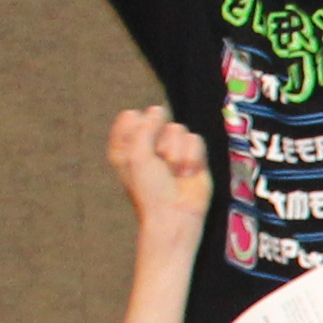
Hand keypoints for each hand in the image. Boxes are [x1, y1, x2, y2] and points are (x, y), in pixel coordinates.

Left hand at [107, 108, 207, 227]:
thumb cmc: (150, 189)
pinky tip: (188, 173)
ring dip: (177, 153)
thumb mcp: (137, 156)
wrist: (175, 214)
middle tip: (158, 164)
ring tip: (174, 172)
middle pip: (158, 120)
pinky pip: (196, 140)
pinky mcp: (193, 155)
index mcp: (127, 144)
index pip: (131, 116)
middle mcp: (148, 144)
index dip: (138, 128)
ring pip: (178, 129)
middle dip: (160, 142)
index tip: (139, 147)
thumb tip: (158, 109)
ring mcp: (172, 148)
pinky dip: (192, 158)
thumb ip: (145, 128)